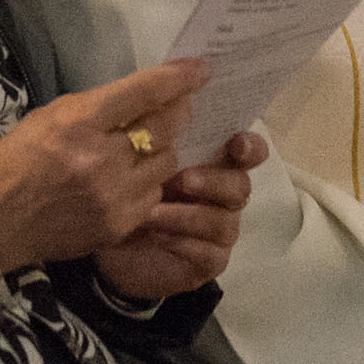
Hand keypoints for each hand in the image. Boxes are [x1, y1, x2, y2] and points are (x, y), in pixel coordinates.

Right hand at [0, 60, 204, 268]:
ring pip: (167, 162)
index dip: (177, 78)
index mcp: (79, 122)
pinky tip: (129, 181)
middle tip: (179, 106)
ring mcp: (114, 195)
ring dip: (162, 151)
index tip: (199, 69)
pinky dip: (148, 183)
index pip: (142, 92)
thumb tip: (145, 95)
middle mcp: (102, 158)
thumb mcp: (51, 116)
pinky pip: (155, 194)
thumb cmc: (19, 159)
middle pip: (166, 128)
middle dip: (178, 112)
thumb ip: (99, 106)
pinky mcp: (121, 224)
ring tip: (143, 149)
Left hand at [87, 130, 255, 301]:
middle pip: (241, 185)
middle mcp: (225, 195)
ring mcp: (221, 229)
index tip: (236, 144)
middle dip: (213, 181)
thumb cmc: (129, 193)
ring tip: (152, 212)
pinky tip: (156, 236)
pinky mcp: (211, 261)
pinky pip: (209, 253)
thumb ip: (158, 136)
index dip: (250, 146)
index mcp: (215, 163)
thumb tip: (166, 102)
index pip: (249, 150)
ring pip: (224, 221)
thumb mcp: (137, 160)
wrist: (113, 246)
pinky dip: (182, 243)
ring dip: (187, 214)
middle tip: (182, 180)